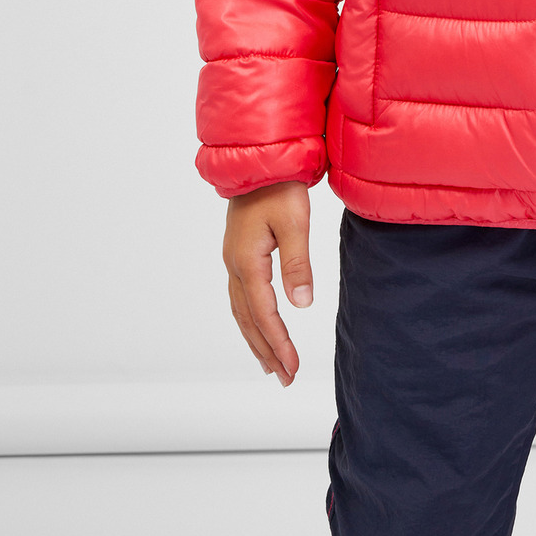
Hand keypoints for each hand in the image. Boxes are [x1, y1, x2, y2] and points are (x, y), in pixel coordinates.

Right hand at [223, 181, 313, 385]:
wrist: (259, 157)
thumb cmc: (279, 186)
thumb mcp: (295, 223)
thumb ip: (298, 264)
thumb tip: (301, 305)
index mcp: (247, 262)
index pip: (264, 314)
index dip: (279, 344)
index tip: (292, 368)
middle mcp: (235, 265)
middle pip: (248, 320)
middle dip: (266, 351)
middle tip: (284, 378)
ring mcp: (233, 259)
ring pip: (241, 310)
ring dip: (256, 338)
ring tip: (269, 364)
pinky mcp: (238, 252)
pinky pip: (241, 296)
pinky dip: (250, 318)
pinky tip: (258, 324)